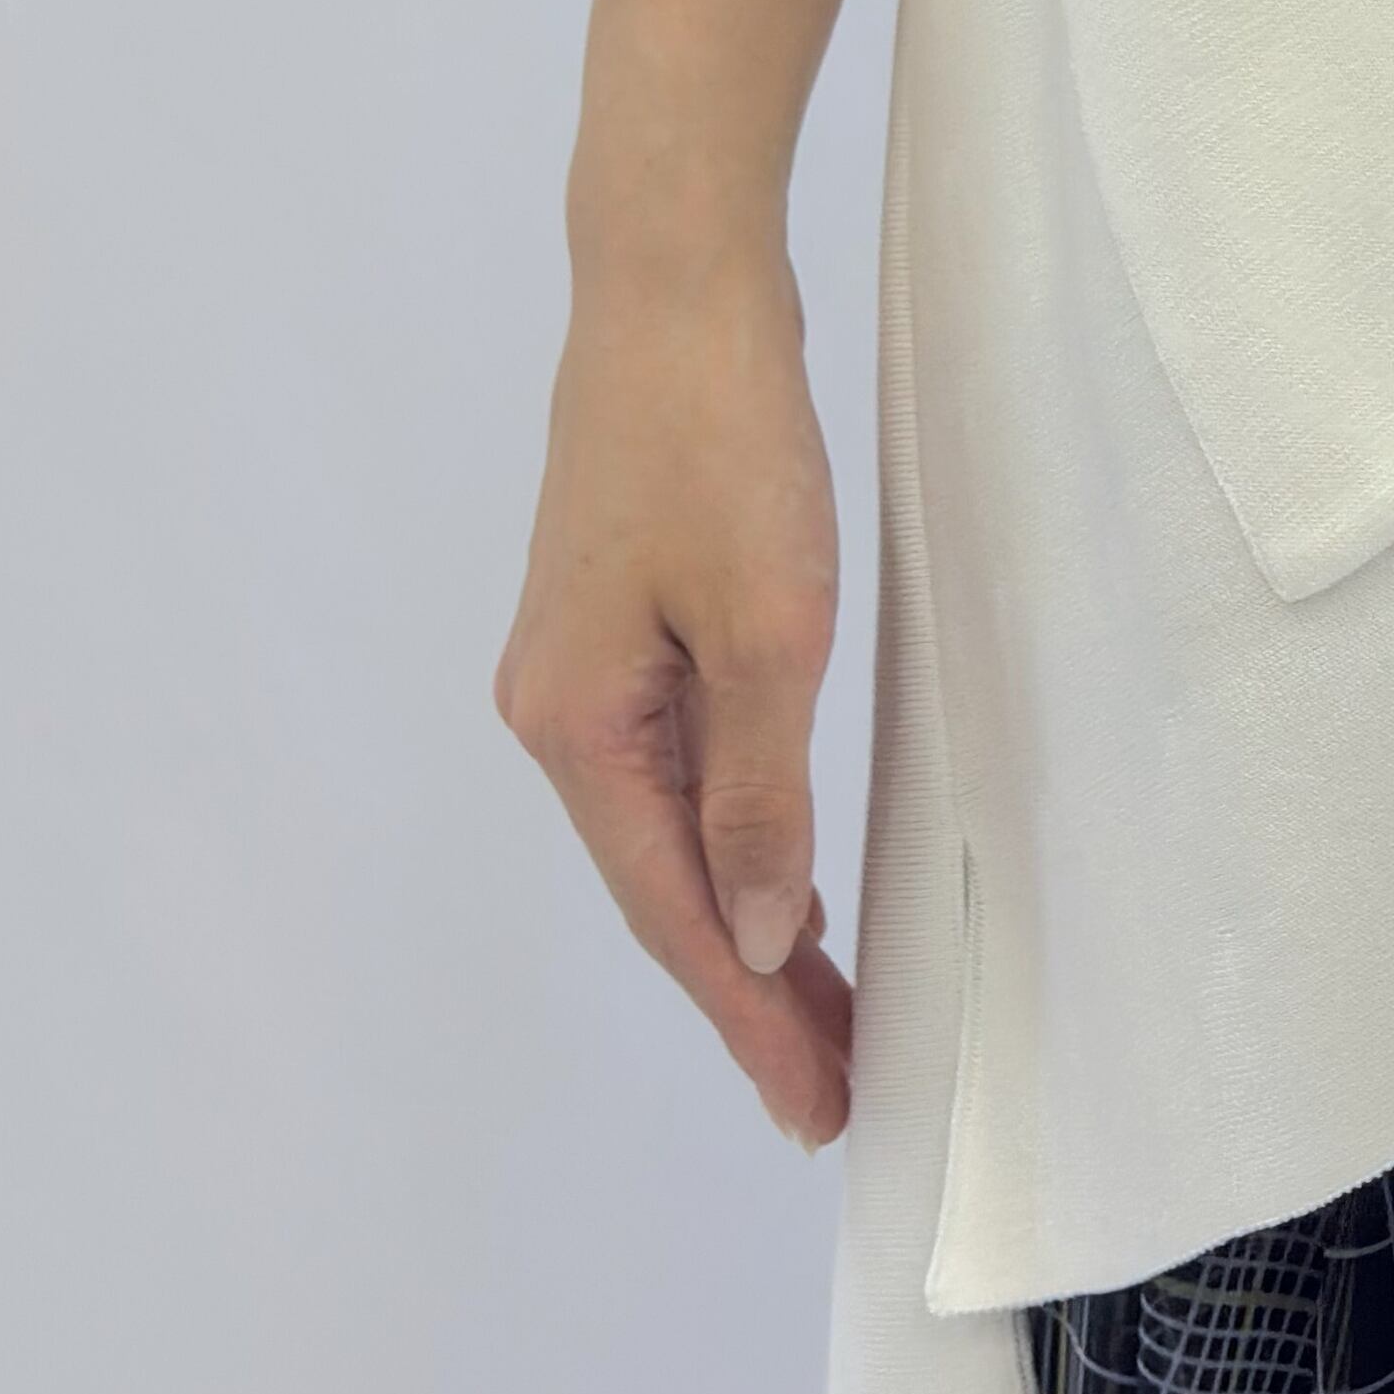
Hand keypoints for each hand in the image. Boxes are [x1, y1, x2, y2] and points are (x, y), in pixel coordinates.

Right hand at [494, 238, 854, 1147]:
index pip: (676, 916)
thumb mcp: (767, 625)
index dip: (750, 1019)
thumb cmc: (722, 438)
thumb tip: (753, 935)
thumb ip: (760, 789)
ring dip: (748, 921)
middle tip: (837, 1090)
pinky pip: (680, 765)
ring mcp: (581, 668)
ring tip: (825, 1013)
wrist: (674, 284)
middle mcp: (556, 714)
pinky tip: (783, 879)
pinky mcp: (619, 621)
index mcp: (575, 727)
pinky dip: (736, 834)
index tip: (817, 1109)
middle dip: (751, 994)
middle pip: (665, 888)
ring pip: (673, 831)